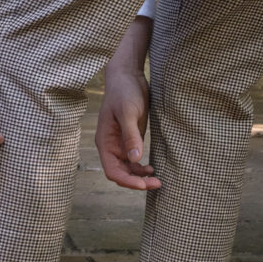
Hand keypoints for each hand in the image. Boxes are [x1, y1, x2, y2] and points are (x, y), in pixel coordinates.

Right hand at [96, 69, 160, 190]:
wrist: (127, 77)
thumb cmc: (124, 92)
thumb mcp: (128, 113)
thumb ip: (131, 136)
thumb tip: (135, 159)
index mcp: (105, 142)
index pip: (113, 171)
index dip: (128, 181)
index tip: (144, 184)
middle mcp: (110, 147)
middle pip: (120, 173)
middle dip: (136, 182)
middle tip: (157, 183)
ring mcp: (119, 144)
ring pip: (127, 169)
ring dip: (140, 177)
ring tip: (157, 179)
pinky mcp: (129, 139)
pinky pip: (133, 160)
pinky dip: (141, 167)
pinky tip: (152, 168)